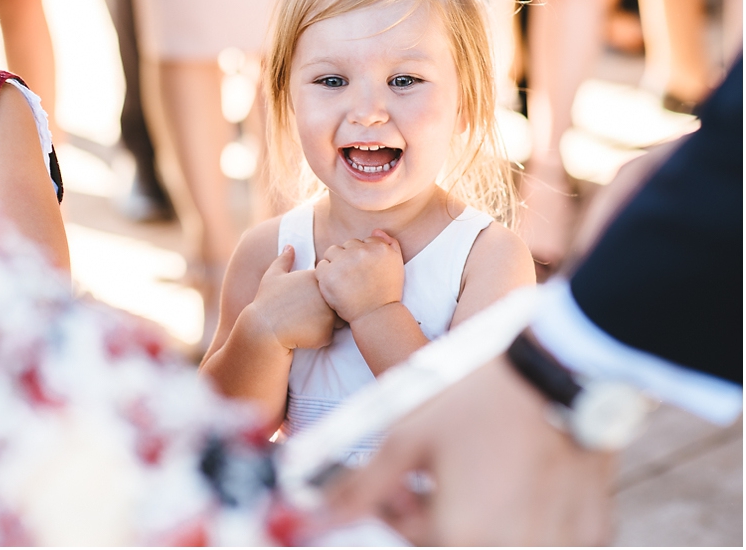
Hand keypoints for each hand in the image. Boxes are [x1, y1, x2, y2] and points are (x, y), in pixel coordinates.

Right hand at [252, 245, 338, 350]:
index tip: (304, 298)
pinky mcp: (326, 333)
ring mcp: (328, 314)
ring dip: (326, 322)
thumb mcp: (272, 276)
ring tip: (305, 322)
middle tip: (304, 312)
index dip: (320, 292)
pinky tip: (303, 333)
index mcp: (317, 277)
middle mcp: (326, 294)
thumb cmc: (267, 301)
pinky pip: (329, 336)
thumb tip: (290, 246)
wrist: (263, 329)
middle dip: (327, 307)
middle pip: (338, 301)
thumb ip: (284, 259)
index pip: (332, 283)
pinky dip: (319, 337)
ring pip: (337, 320)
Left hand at [315, 230, 404, 323]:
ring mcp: (344, 262)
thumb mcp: (396, 264)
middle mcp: (362, 251)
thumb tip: (375, 230)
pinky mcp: (329, 275)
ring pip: (332, 251)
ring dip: (335, 263)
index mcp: (379, 248)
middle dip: (349, 258)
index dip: (363, 257)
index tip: (365, 271)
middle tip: (354, 277)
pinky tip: (335, 286)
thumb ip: (389, 244)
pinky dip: (324, 275)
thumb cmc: (386, 292)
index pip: (364, 241)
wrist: (375, 316)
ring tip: (344, 280)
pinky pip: (321, 266)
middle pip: (347, 245)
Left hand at [327, 357, 615, 545]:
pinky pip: (543, 538)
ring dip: (477, 515)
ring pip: (494, 540)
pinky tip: (522, 475)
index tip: (398, 482)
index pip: (407, 541)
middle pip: (451, 543)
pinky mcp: (590, 536)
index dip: (395, 508)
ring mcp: (556, 547)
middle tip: (435, 473)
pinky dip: (525, 516)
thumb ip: (361, 488)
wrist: (561, 372)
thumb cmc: (479, 401)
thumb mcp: (408, 439)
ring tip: (480, 468)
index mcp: (462, 535)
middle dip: (433, 514)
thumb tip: (316, 516)